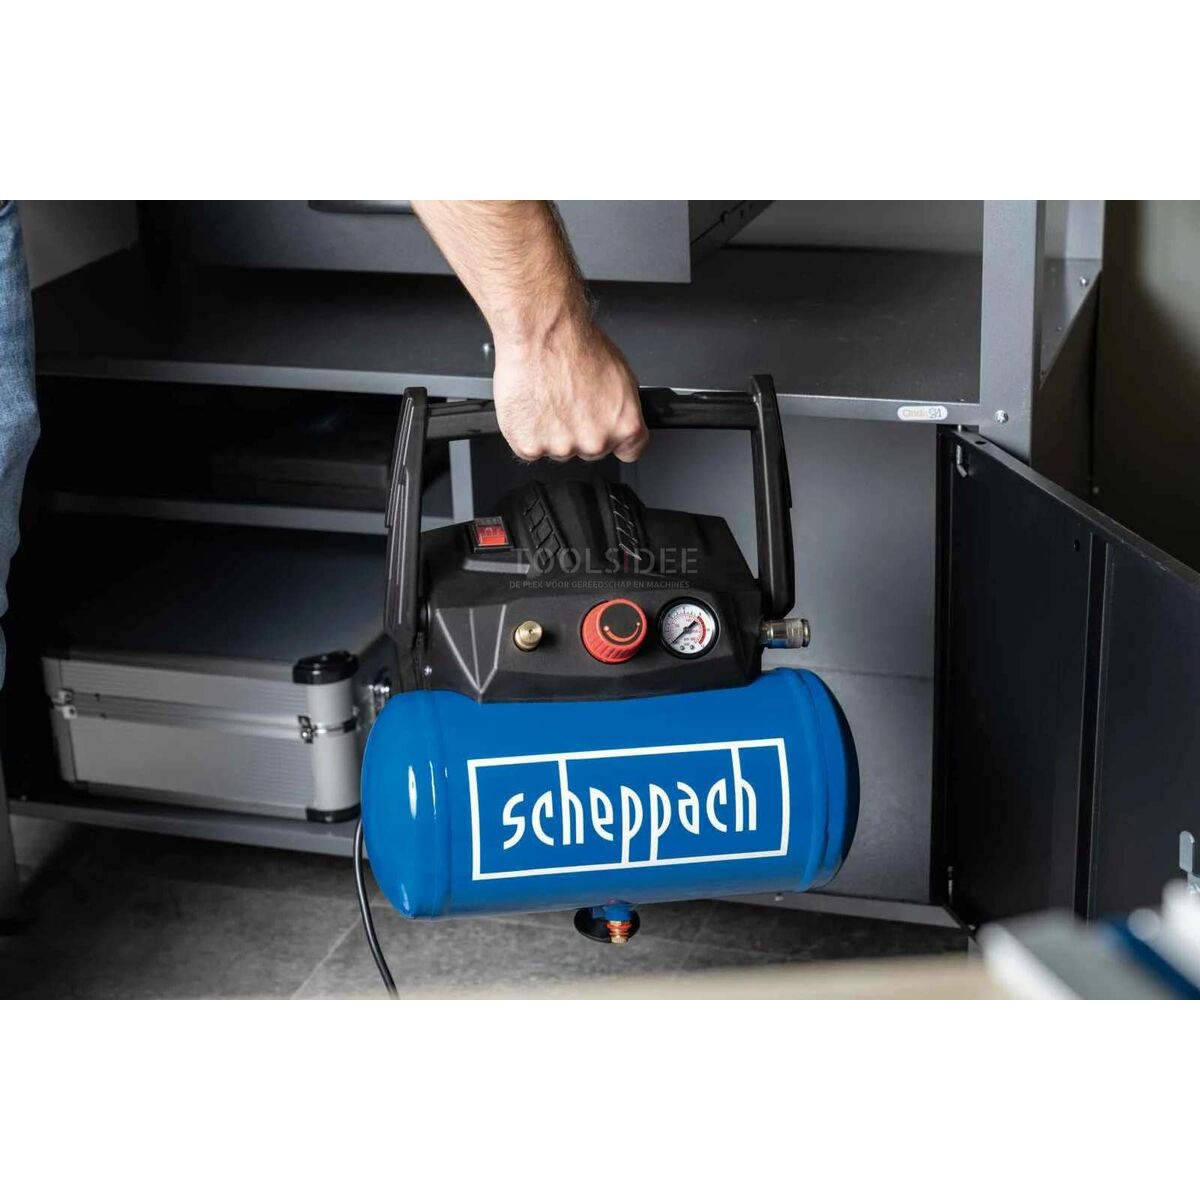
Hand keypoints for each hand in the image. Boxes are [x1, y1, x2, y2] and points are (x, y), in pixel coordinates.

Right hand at [492, 316, 648, 463]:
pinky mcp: (530, 446)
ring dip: (552, 432)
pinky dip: (527, 431)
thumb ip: (622, 407)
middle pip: (590, 450)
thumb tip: (617, 416)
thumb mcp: (621, 374)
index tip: (607, 429)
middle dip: (581, 432)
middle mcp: (595, 442)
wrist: (541, 334)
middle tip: (568, 402)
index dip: (616, 439)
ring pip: (558, 450)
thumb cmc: (577, 344)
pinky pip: (529, 448)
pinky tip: (532, 406)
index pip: (630, 450)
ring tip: (548, 398)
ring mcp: (562, 448)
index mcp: (624, 425)